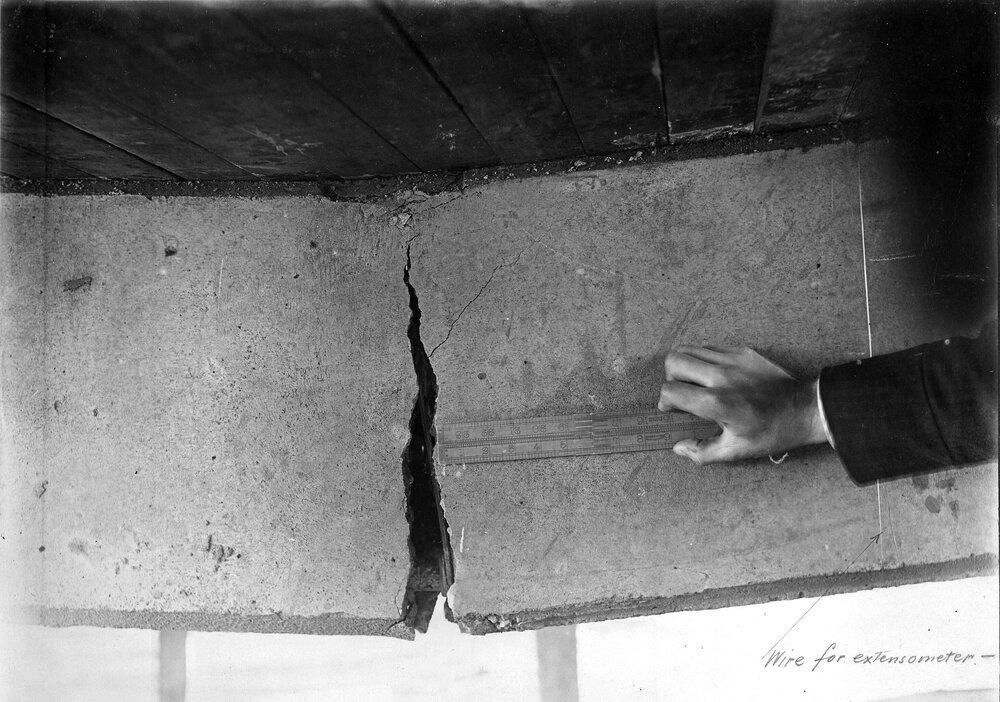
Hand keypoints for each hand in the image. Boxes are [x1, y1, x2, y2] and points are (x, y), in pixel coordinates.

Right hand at [658, 345, 828, 463]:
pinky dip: (704, 359)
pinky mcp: (742, 352)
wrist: (806, 409)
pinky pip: (710, 347)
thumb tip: (679, 448)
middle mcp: (720, 376)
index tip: (673, 409)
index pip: (670, 391)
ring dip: (685, 365)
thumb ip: (702, 452)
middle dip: (671, 378)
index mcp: (716, 403)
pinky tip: (714, 375)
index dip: (666, 402)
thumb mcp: (737, 451)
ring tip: (695, 381)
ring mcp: (732, 360)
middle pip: (674, 361)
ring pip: (689, 349)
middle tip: (682, 392)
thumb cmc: (774, 431)